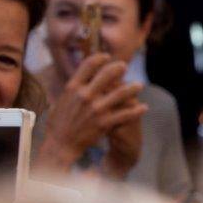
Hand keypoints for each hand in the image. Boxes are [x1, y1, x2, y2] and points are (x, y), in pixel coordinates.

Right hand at [35, 54, 146, 172]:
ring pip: (121, 93)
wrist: (60, 145)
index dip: (100, 58)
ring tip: (139, 85)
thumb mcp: (60, 101)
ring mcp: (96, 109)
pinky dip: (137, 110)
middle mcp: (85, 95)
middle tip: (125, 66)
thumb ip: (72, 89)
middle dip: (119, 68)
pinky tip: (144, 108)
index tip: (107, 57)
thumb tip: (80, 77)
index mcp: (72, 88)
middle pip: (107, 74)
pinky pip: (126, 114)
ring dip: (132, 88)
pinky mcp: (104, 123)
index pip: (88, 65)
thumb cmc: (58, 123)